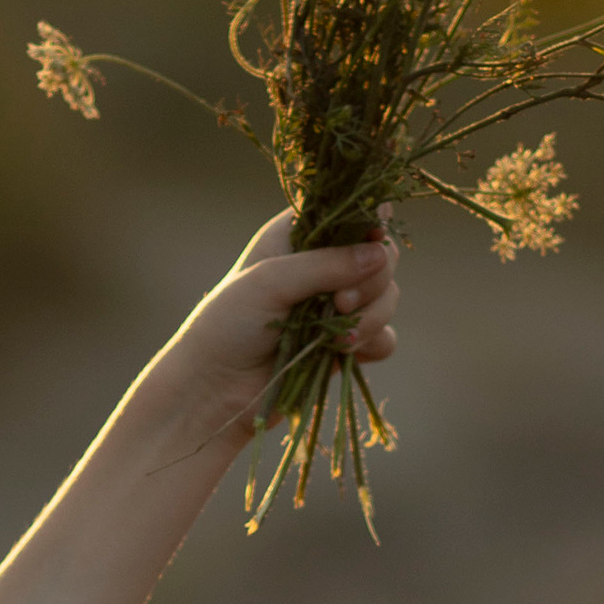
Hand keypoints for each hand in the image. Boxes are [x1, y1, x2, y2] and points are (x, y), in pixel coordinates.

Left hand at [149, 209, 399, 438]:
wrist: (215, 391)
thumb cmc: (228, 325)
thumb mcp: (269, 282)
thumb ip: (325, 264)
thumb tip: (380, 252)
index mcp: (298, 236)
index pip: (351, 213)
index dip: (369, 224)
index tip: (371, 240)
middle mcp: (322, 265)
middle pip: (381, 255)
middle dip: (372, 279)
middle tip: (340, 302)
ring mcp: (336, 306)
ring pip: (388, 296)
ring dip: (372, 316)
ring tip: (337, 338)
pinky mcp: (345, 343)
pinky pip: (384, 336)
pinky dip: (372, 342)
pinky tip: (342, 351)